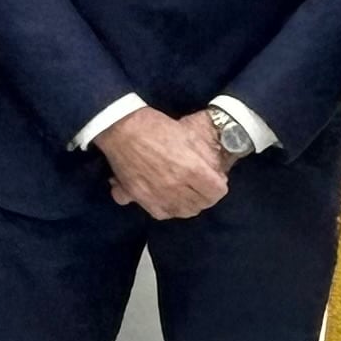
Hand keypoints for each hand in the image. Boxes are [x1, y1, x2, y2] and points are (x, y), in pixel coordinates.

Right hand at [97, 108, 230, 221]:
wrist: (122, 129)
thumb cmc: (156, 127)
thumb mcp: (188, 135)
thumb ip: (204, 156)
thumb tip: (216, 174)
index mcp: (191, 168)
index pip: (217, 192)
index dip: (219, 185)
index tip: (215, 179)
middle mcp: (176, 186)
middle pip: (201, 204)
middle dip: (205, 195)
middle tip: (201, 186)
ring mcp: (157, 194)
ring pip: (182, 212)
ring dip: (188, 204)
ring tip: (186, 194)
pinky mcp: (140, 197)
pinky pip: (162, 214)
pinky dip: (168, 209)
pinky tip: (168, 200)